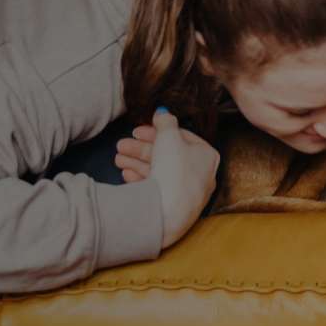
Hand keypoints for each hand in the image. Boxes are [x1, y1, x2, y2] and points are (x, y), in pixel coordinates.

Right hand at [132, 108, 219, 248]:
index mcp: (207, 156)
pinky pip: (157, 188)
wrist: (167, 213)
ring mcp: (187, 193)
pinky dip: (141, 179)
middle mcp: (200, 175)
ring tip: (118, 159)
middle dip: (141, 149)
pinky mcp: (174, 207)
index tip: (137, 130)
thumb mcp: (169, 136)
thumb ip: (165, 121)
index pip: (181, 137)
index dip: (157, 131)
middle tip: (122, 145)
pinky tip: (126, 174)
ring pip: (160, 171)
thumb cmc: (173, 171)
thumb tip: (163, 113)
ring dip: (137, 162)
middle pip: (168, 155)